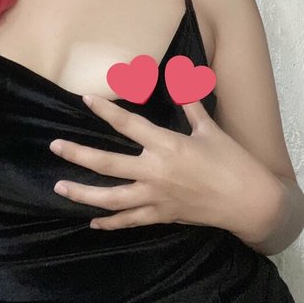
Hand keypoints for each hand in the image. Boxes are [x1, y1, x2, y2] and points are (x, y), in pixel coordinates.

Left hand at [49, 94, 279, 232]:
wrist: (249, 202)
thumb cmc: (231, 161)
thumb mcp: (210, 129)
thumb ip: (190, 105)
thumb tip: (181, 79)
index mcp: (167, 145)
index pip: (128, 125)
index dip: (106, 111)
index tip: (86, 99)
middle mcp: (155, 171)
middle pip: (108, 163)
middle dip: (78, 154)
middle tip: (54, 147)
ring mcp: (156, 197)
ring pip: (111, 198)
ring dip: (83, 193)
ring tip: (59, 188)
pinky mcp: (161, 215)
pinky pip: (130, 221)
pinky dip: (110, 223)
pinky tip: (92, 222)